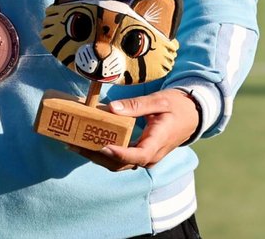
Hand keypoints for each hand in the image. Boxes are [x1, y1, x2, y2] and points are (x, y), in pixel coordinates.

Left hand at [73, 89, 199, 171]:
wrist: (191, 115)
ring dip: (95, 156)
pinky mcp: (138, 154)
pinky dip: (102, 153)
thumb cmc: (177, 106)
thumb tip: (112, 109)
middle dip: (96, 155)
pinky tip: (86, 142)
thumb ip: (137, 105)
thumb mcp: (159, 101)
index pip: (138, 155)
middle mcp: (150, 156)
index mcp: (158, 143)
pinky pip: (119, 158)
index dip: (119, 154)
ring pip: (117, 164)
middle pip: (121, 163)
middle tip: (73, 143)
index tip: (102, 146)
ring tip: (73, 143)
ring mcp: (144, 157)